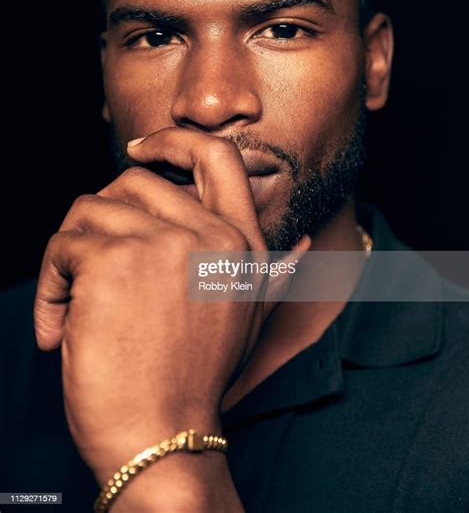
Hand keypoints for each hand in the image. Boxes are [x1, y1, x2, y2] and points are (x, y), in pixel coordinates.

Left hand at [33, 127, 307, 490]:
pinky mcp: (115, 261)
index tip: (139, 151)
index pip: (217, 157)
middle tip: (89, 260)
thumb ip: (274, 276)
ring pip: (92, 209)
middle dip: (103, 215)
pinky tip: (60, 325)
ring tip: (73, 306)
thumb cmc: (196, 381)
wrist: (165, 439)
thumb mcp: (249, 321)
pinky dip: (50, 284)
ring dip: (70, 258)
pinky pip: (63, 244)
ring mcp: (165, 244)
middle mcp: (211, 236)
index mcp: (244, 245)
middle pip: (136, 179)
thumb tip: (304, 247)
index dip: (174, 141)